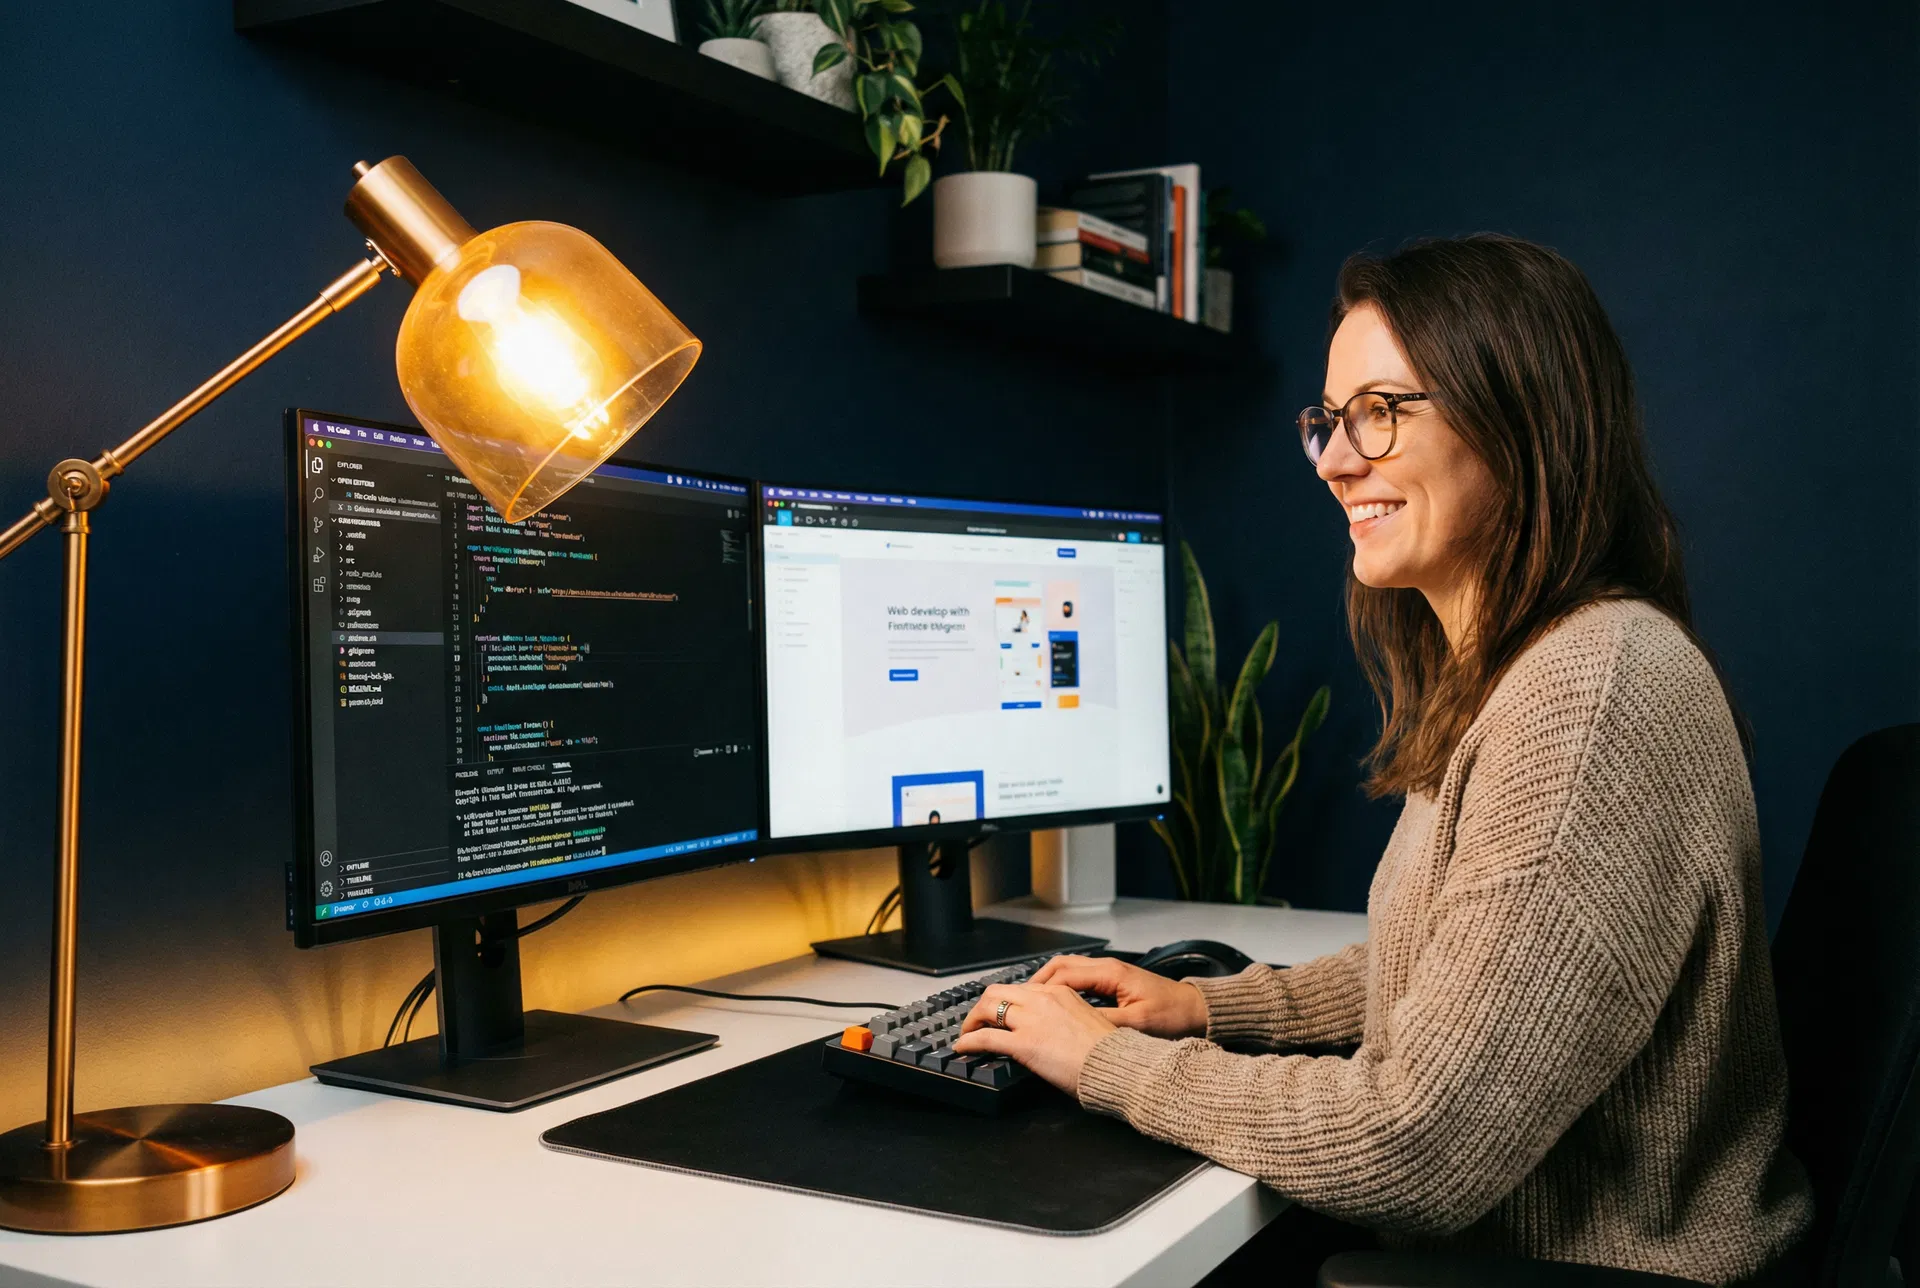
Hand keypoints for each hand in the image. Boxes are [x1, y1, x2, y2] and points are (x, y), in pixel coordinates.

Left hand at [952, 983, 1115, 1097]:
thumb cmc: (1107, 1051)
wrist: (1116, 1066)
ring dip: (972, 1021)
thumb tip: (1050, 1030)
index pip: (1020, 989)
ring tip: (967, 1034)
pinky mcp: (1024, 1043)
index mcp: (1060, 992)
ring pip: (988, 1009)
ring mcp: (1032, 1020)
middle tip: (977, 1022)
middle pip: (998, 992)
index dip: (1004, 1001)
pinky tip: (963, 1048)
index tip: (999, 1013)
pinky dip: (970, 1041)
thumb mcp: (1086, 1020)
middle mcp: (1043, 999)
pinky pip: (986, 1037)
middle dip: (982, 1007)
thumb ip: (1064, 1017)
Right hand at [1029, 955, 1209, 1038]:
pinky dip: (1062, 987)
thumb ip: (1103, 1024)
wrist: (1195, 1010)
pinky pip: (1079, 977)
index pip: (1063, 974)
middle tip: (1019, 1000)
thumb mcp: (1137, 1025)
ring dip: (1048, 983)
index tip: (1021, 1002)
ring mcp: (1110, 972)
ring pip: (1068, 969)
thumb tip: (1072, 1027)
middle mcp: (1107, 967)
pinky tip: (1057, 1005)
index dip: (1039, 988)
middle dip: (1037, 981)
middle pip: (1060, 965)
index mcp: (1110, 973)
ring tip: (1032, 1003)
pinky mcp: (1114, 980)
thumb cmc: (1172, 1016)